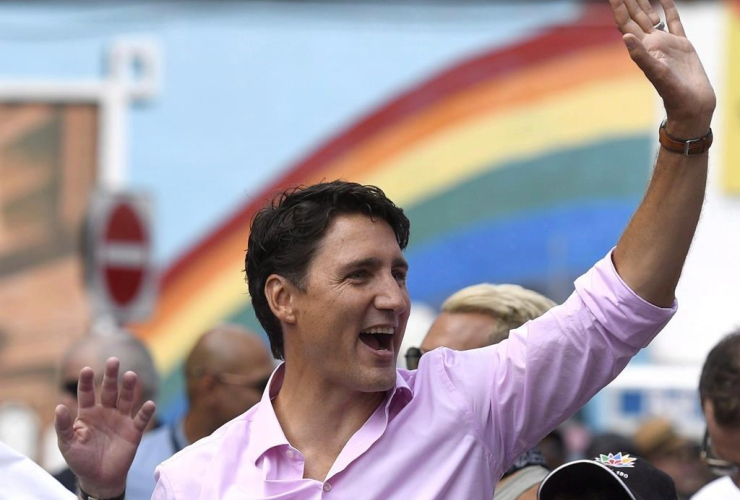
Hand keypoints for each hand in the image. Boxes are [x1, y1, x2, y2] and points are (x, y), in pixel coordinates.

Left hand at [55, 357, 155, 498]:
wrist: (99, 478)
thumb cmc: (80, 460)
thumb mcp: (67, 444)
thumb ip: (63, 426)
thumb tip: (59, 407)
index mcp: (88, 413)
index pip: (87, 393)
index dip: (87, 382)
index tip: (87, 370)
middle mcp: (106, 412)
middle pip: (109, 390)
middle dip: (111, 376)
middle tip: (113, 361)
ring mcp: (121, 420)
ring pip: (126, 399)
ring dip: (129, 388)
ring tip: (130, 375)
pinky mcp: (134, 431)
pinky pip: (141, 419)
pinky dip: (146, 412)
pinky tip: (149, 404)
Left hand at [609, 0, 715, 135]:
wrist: (691, 104)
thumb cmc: (673, 92)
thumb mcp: (655, 73)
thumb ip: (640, 55)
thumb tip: (625, 37)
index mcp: (643, 48)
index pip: (626, 23)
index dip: (619, 8)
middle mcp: (652, 44)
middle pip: (636, 18)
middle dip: (628, 2)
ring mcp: (667, 43)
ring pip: (652, 17)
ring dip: (644, 3)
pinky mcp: (683, 45)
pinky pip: (674, 22)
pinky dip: (669, 9)